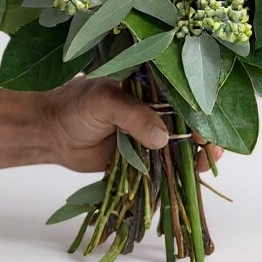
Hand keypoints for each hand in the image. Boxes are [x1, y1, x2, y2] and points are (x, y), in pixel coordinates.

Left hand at [41, 77, 223, 173]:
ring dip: (195, 154)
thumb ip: (133, 115)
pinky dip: (179, 171)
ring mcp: (148, 132)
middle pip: (187, 121)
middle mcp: (153, 107)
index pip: (181, 94)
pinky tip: (191, 176)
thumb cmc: (75, 105)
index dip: (198, 109)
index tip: (206, 125)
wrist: (52, 132)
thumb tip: (163, 137)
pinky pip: (165, 164)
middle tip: (210, 148)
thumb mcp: (104, 101)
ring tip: (205, 162)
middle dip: (202, 134)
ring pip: (180, 144)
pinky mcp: (142, 156)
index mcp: (148, 85)